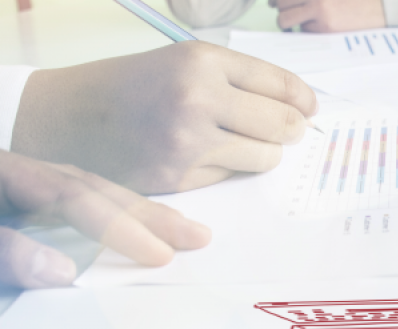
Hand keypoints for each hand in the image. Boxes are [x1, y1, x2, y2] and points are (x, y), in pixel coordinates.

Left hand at [0, 150, 209, 288]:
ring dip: (138, 213)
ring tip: (179, 227)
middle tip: (198, 236)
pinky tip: (134, 224)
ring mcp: (20, 185)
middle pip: (97, 187)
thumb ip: (6, 249)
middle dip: (149, 214)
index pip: (76, 196)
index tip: (159, 255)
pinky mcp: (18, 200)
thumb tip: (62, 271)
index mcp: (6, 171)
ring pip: (92, 191)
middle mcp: (22, 173)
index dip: (120, 226)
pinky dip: (112, 213)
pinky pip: (76, 202)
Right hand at [11, 41, 317, 193]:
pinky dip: (227, 169)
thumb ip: (241, 81)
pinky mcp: (180, 178)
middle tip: (284, 130)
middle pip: (284, 125)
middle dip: (290, 130)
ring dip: (261, 152)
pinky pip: (232, 177)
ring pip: (265, 157)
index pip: (283, 85)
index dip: (304, 101)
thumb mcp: (185, 63)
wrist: (70, 117)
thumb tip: (302, 108)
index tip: (309, 109)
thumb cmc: (134, 86)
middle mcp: (197, 99)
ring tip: (234, 141)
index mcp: (202, 62)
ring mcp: (188, 143)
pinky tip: (199, 155)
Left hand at [274, 0, 386, 31]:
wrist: (381, 8)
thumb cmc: (356, 0)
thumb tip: (281, 1)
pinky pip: (303, 31)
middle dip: (280, 9)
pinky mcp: (325, 27)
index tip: (274, 2)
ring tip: (296, 24)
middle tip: (286, 13)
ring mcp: (319, 10)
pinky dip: (306, 30)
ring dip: (287, 22)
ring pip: (285, 19)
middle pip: (280, 3)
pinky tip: (317, 27)